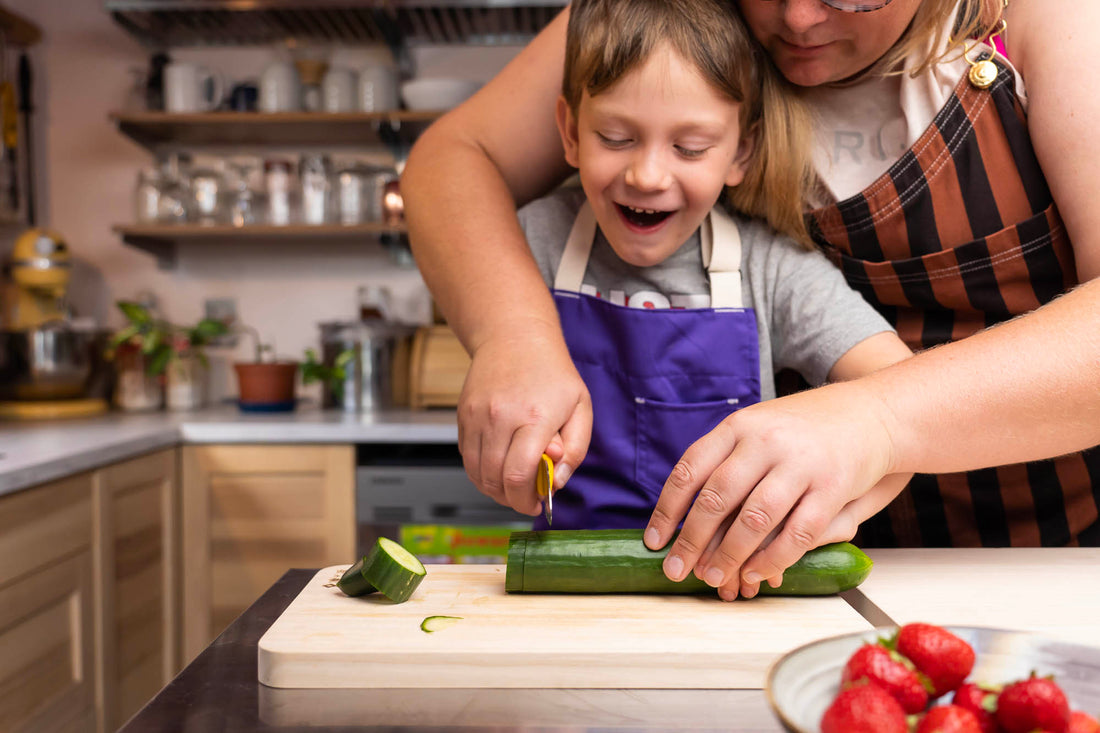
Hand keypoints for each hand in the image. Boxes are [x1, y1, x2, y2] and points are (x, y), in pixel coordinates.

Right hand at [457, 321, 591, 514]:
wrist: (514, 338)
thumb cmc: (552, 374)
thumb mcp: (581, 408)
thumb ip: (575, 450)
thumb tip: (556, 483)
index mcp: (535, 417)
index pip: (519, 475)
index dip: (526, 500)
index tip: (536, 505)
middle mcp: (500, 417)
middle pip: (495, 480)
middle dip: (511, 500)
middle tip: (525, 498)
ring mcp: (477, 416)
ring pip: (477, 473)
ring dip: (494, 490)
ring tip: (512, 486)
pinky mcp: (463, 416)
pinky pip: (467, 458)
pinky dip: (480, 472)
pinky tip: (498, 467)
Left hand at [644, 380, 905, 599]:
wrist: (874, 412)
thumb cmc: (805, 428)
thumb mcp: (758, 426)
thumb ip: (725, 459)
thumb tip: (684, 513)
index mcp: (739, 426)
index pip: (690, 469)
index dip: (668, 509)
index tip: (655, 541)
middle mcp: (766, 442)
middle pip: (717, 498)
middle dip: (691, 540)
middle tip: (675, 570)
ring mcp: (801, 464)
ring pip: (754, 520)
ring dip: (728, 555)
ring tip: (711, 578)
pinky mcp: (833, 487)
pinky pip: (797, 532)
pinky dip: (772, 558)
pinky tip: (755, 573)